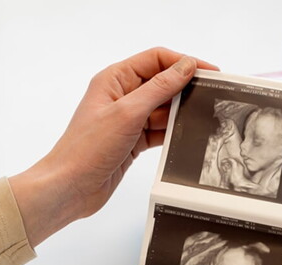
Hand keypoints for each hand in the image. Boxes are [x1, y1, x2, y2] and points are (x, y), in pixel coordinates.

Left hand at [9, 47, 217, 245]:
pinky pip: (159, 130)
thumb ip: (159, 88)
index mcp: (114, 79)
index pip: (155, 59)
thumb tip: (185, 67)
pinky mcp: (132, 141)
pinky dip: (172, 132)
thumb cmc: (87, 149)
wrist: (70, 188)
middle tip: (212, 95)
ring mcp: (127, 119)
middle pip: (161, 82)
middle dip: (185, 88)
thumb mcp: (127, 113)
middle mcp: (121, 96)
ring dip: (180, 112)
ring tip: (202, 117)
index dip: (183, 62)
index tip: (209, 72)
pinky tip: (186, 135)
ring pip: (162, 108)